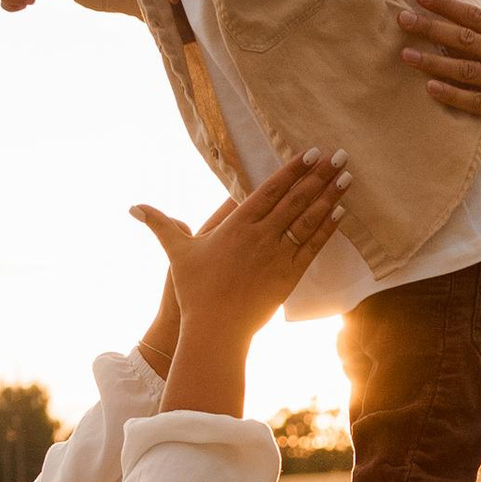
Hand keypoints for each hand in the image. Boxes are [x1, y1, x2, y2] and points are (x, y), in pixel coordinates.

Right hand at [132, 153, 349, 416]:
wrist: (214, 329)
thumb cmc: (194, 291)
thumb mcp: (177, 253)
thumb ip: (160, 225)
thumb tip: (133, 208)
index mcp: (237, 225)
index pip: (270, 190)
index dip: (292, 170)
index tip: (309, 152)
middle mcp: (261, 236)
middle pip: (296, 199)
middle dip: (319, 175)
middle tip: (338, 154)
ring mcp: (278, 255)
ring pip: (309, 219)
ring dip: (330, 196)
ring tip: (348, 176)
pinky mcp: (289, 276)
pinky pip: (312, 247)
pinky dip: (327, 228)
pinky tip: (341, 212)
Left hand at [400, 0, 480, 156]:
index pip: (478, 18)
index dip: (448, 5)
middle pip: (467, 38)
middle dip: (432, 27)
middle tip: (402, 18)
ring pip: (468, 69)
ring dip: (434, 61)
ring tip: (405, 55)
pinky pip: (478, 102)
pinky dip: (453, 94)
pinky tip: (430, 89)